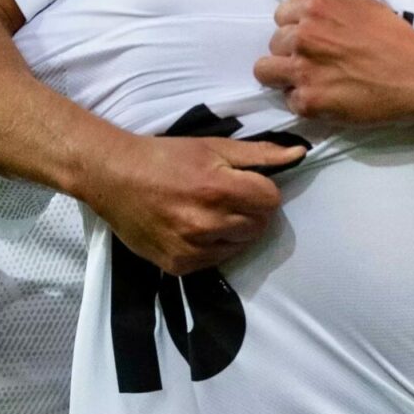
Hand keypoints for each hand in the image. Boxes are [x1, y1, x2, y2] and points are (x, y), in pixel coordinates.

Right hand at [81, 132, 305, 275]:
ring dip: (234, 230)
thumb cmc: (164, 156)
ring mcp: (192, 249)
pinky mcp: (178, 266)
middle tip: (226, 197)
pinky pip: (215, 261)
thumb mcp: (212, 146)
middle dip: (250, 210)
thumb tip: (299, 154)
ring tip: (209, 212)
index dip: (262, 189)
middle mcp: (207, 224)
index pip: (271, 200)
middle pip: (259, 225)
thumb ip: (259, 154)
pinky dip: (212, 247)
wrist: (113, 177)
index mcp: (218, 189)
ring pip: (240, 245)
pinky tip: (193, 228)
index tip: (244, 183)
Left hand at [254, 0, 413, 124]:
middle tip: (321, 61)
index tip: (316, 39)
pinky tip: (328, 97)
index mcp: (314, 8)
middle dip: (292, 51)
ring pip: (265, 71)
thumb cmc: (393, 37)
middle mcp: (304, 36)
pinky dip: (305, 101)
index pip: (280, 16)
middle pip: (273, 44)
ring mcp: (304, 70)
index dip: (296, 28)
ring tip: (313, 79)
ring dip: (286, 76)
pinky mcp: (309, 101)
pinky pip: (288, 99)